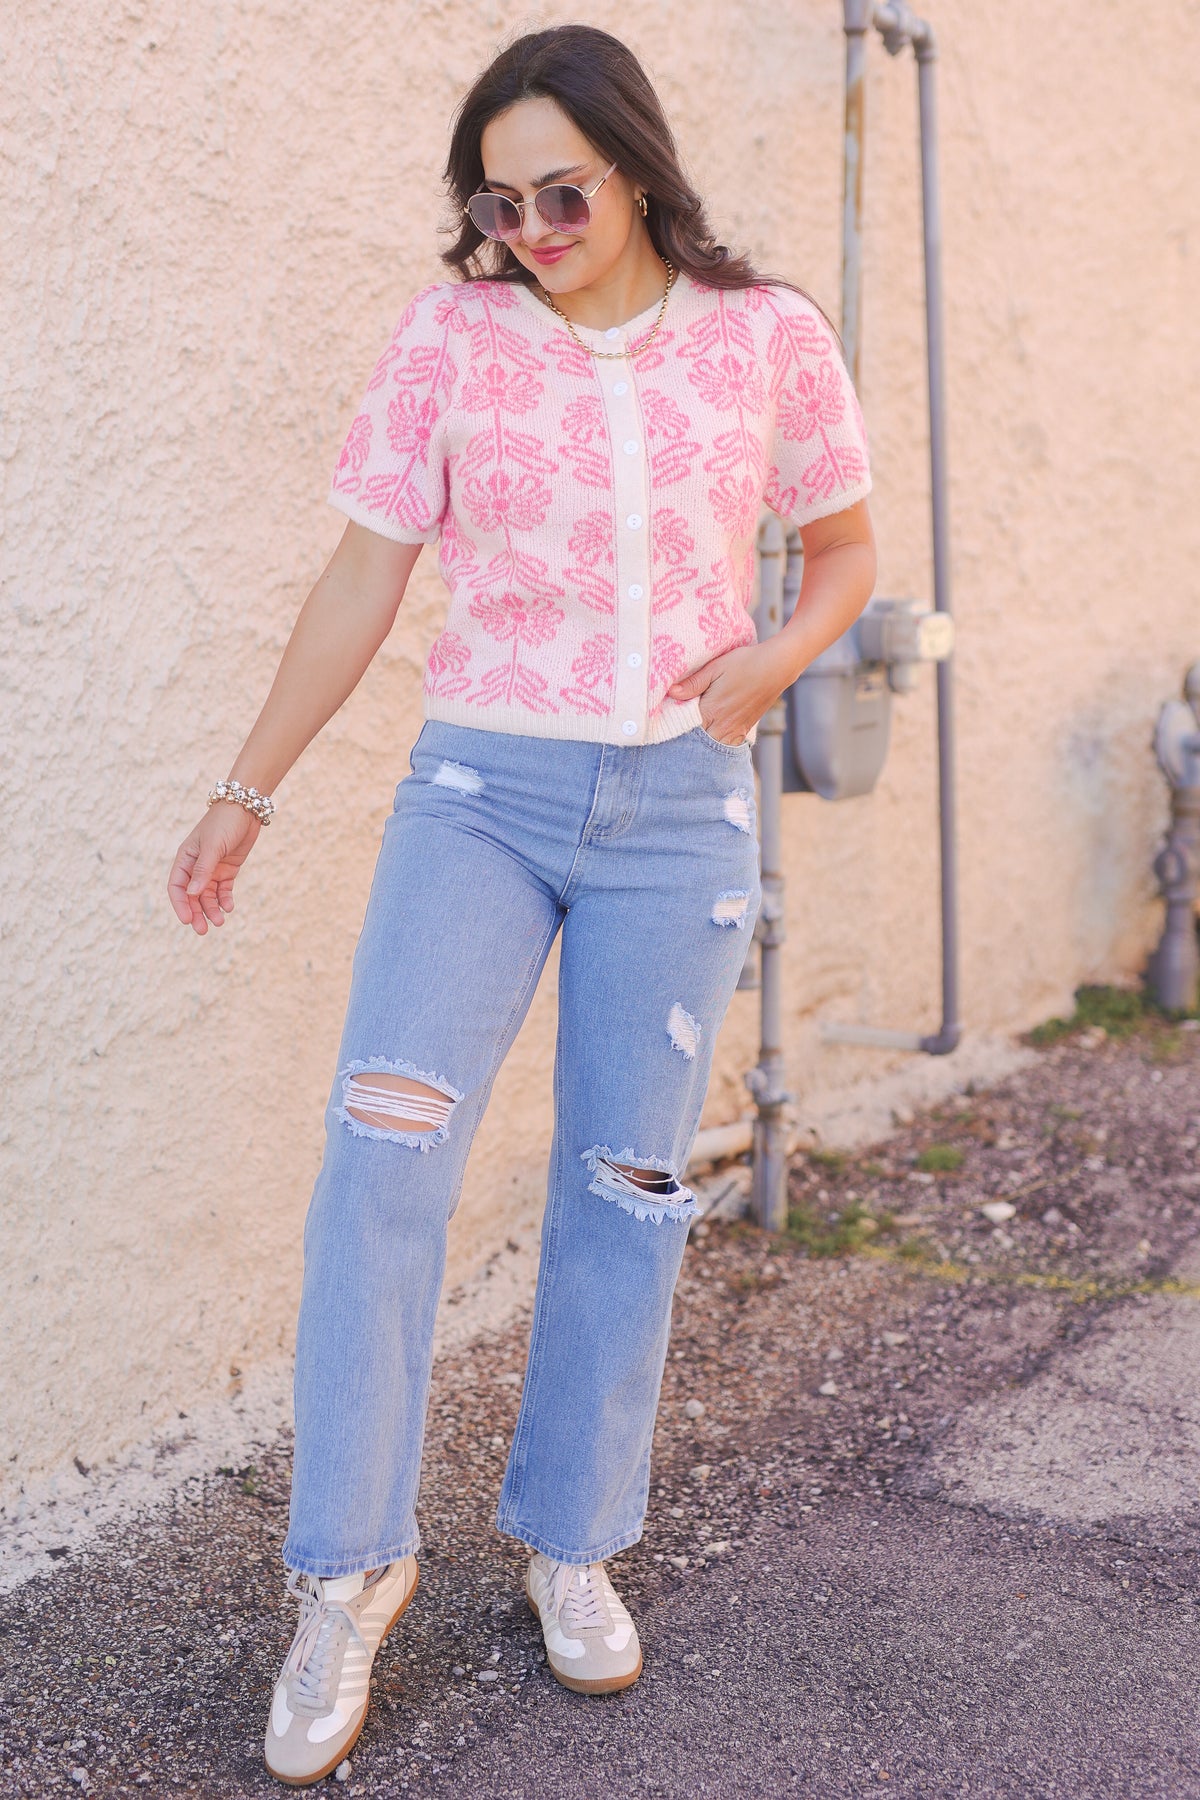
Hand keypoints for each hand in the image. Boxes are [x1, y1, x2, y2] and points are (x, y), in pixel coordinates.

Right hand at [167, 803, 261, 935]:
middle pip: (192, 896)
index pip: (176, 887)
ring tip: (220, 922)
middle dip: (197, 913)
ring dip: (212, 909)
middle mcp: (196, 866)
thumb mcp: (212, 846)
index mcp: (185, 858)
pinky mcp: (227, 870)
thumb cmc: (224, 823)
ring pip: (208, 896)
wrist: (246, 809)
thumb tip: (192, 894)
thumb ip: (203, 870)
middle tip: (203, 931)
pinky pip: (223, 890)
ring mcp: (212, 869)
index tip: (187, 920)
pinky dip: (225, 900)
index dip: (180, 905)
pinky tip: (229, 907)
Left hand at [667, 639, 800, 744]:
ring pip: (713, 749)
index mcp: (712, 710)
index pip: (686, 730)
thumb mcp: (715, 667)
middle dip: (686, 743)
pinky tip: (710, 741)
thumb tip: (671, 693)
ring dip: (702, 747)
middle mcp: (724, 725)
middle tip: (672, 740)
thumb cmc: (745, 663)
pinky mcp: (745, 729)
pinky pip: (728, 745)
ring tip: (689, 744)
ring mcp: (736, 729)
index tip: (664, 729)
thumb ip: (693, 683)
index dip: (675, 731)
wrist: (776, 666)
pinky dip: (717, 746)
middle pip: (699, 744)